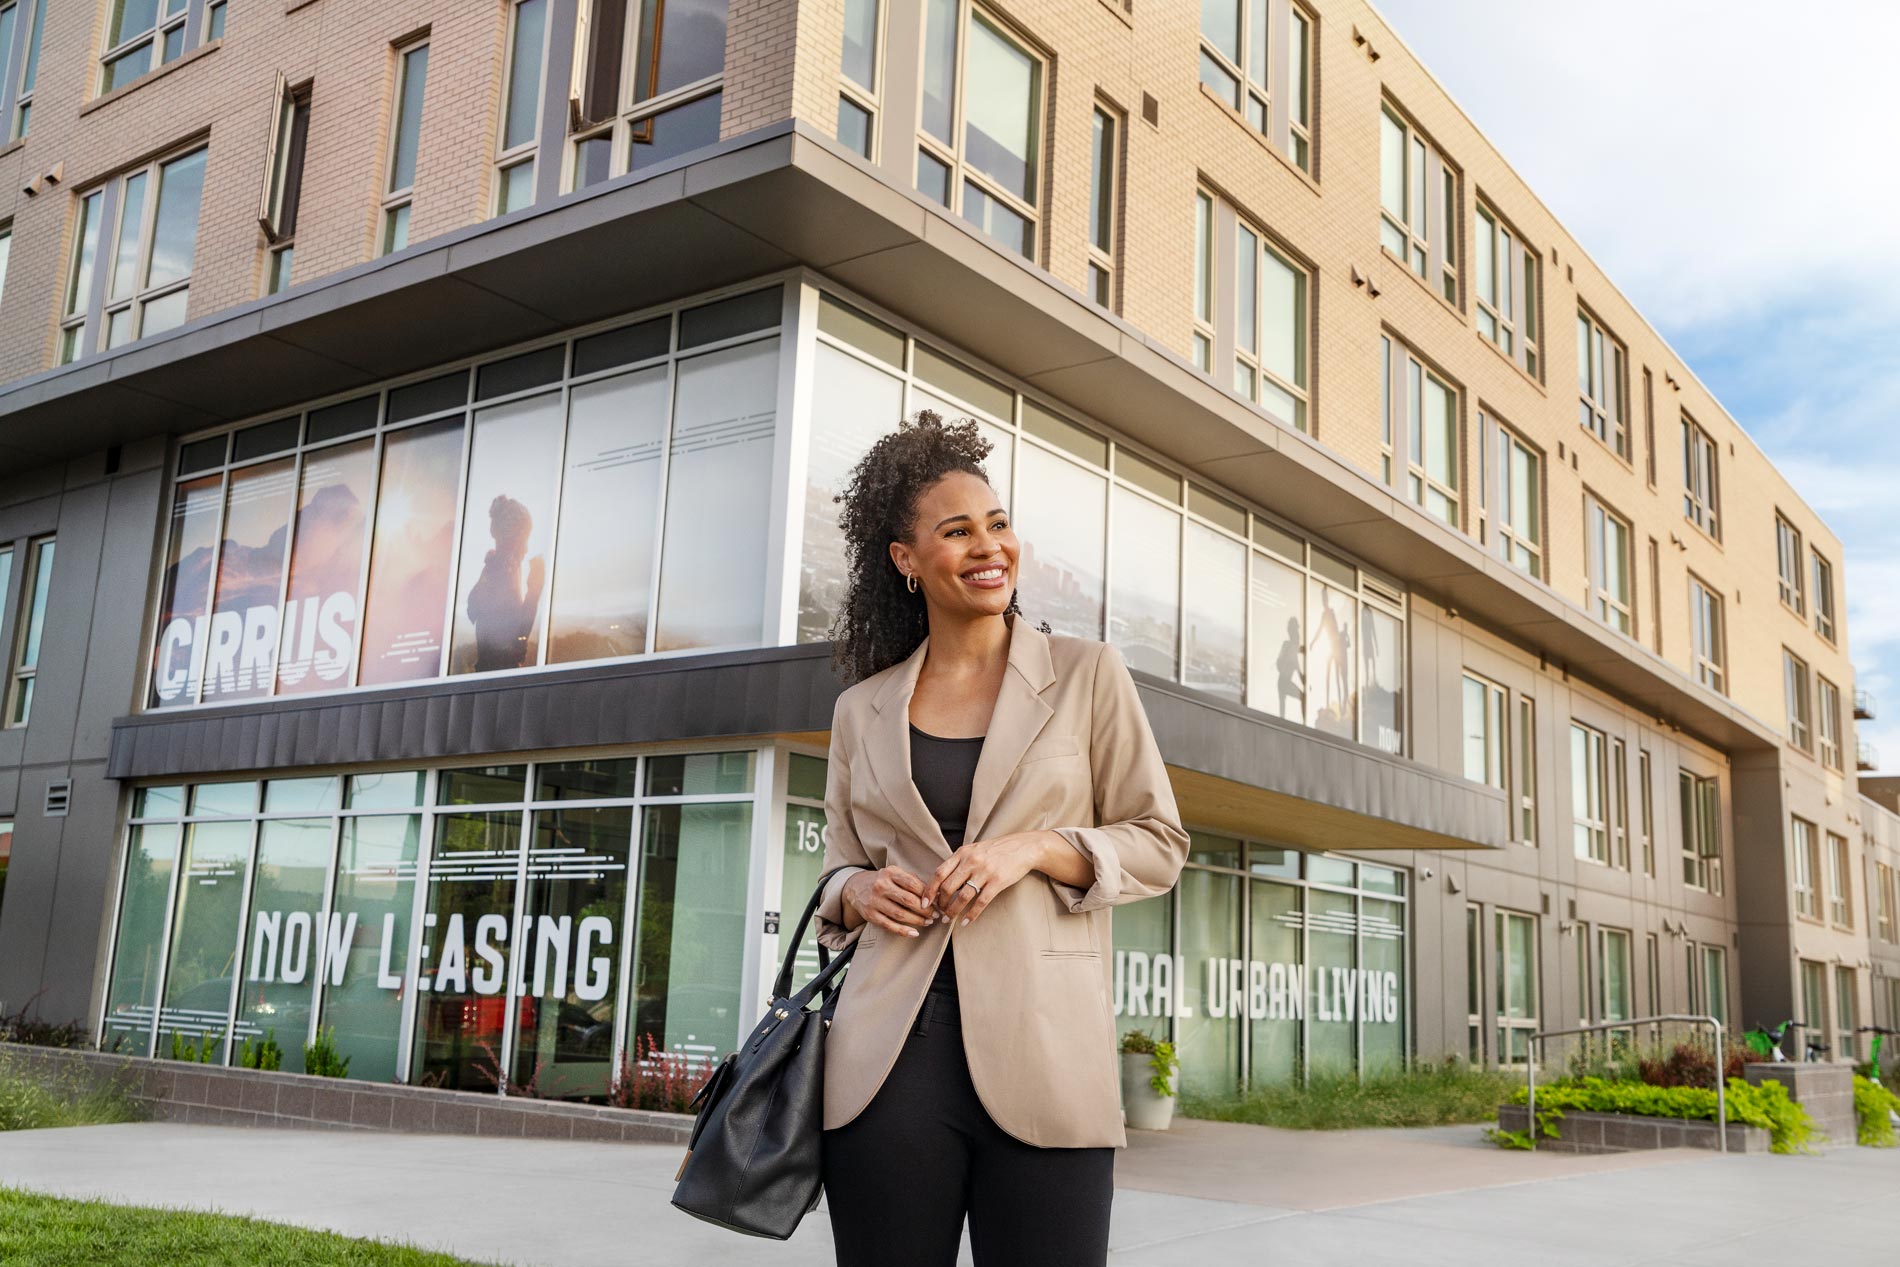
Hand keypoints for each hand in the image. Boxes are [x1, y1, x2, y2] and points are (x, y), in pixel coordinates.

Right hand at [841, 867, 935, 937]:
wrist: (856, 887)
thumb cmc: (883, 881)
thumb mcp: (895, 875)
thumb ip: (913, 881)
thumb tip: (934, 894)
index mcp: (890, 873)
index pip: (913, 884)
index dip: (927, 894)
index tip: (937, 902)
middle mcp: (881, 886)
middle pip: (908, 900)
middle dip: (925, 909)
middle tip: (935, 915)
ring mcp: (874, 901)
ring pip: (900, 914)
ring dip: (917, 920)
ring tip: (928, 922)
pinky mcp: (870, 915)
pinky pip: (889, 925)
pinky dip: (903, 931)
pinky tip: (914, 933)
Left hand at [921, 831, 1064, 927]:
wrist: (1023, 847)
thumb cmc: (996, 850)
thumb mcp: (974, 849)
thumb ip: (959, 862)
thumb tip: (941, 880)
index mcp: (962, 853)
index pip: (939, 873)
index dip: (929, 889)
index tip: (924, 902)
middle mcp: (971, 861)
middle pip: (947, 887)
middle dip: (940, 903)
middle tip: (938, 913)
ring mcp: (984, 872)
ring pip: (962, 897)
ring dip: (952, 911)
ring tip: (948, 919)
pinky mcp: (997, 882)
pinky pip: (980, 902)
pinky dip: (971, 915)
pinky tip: (966, 922)